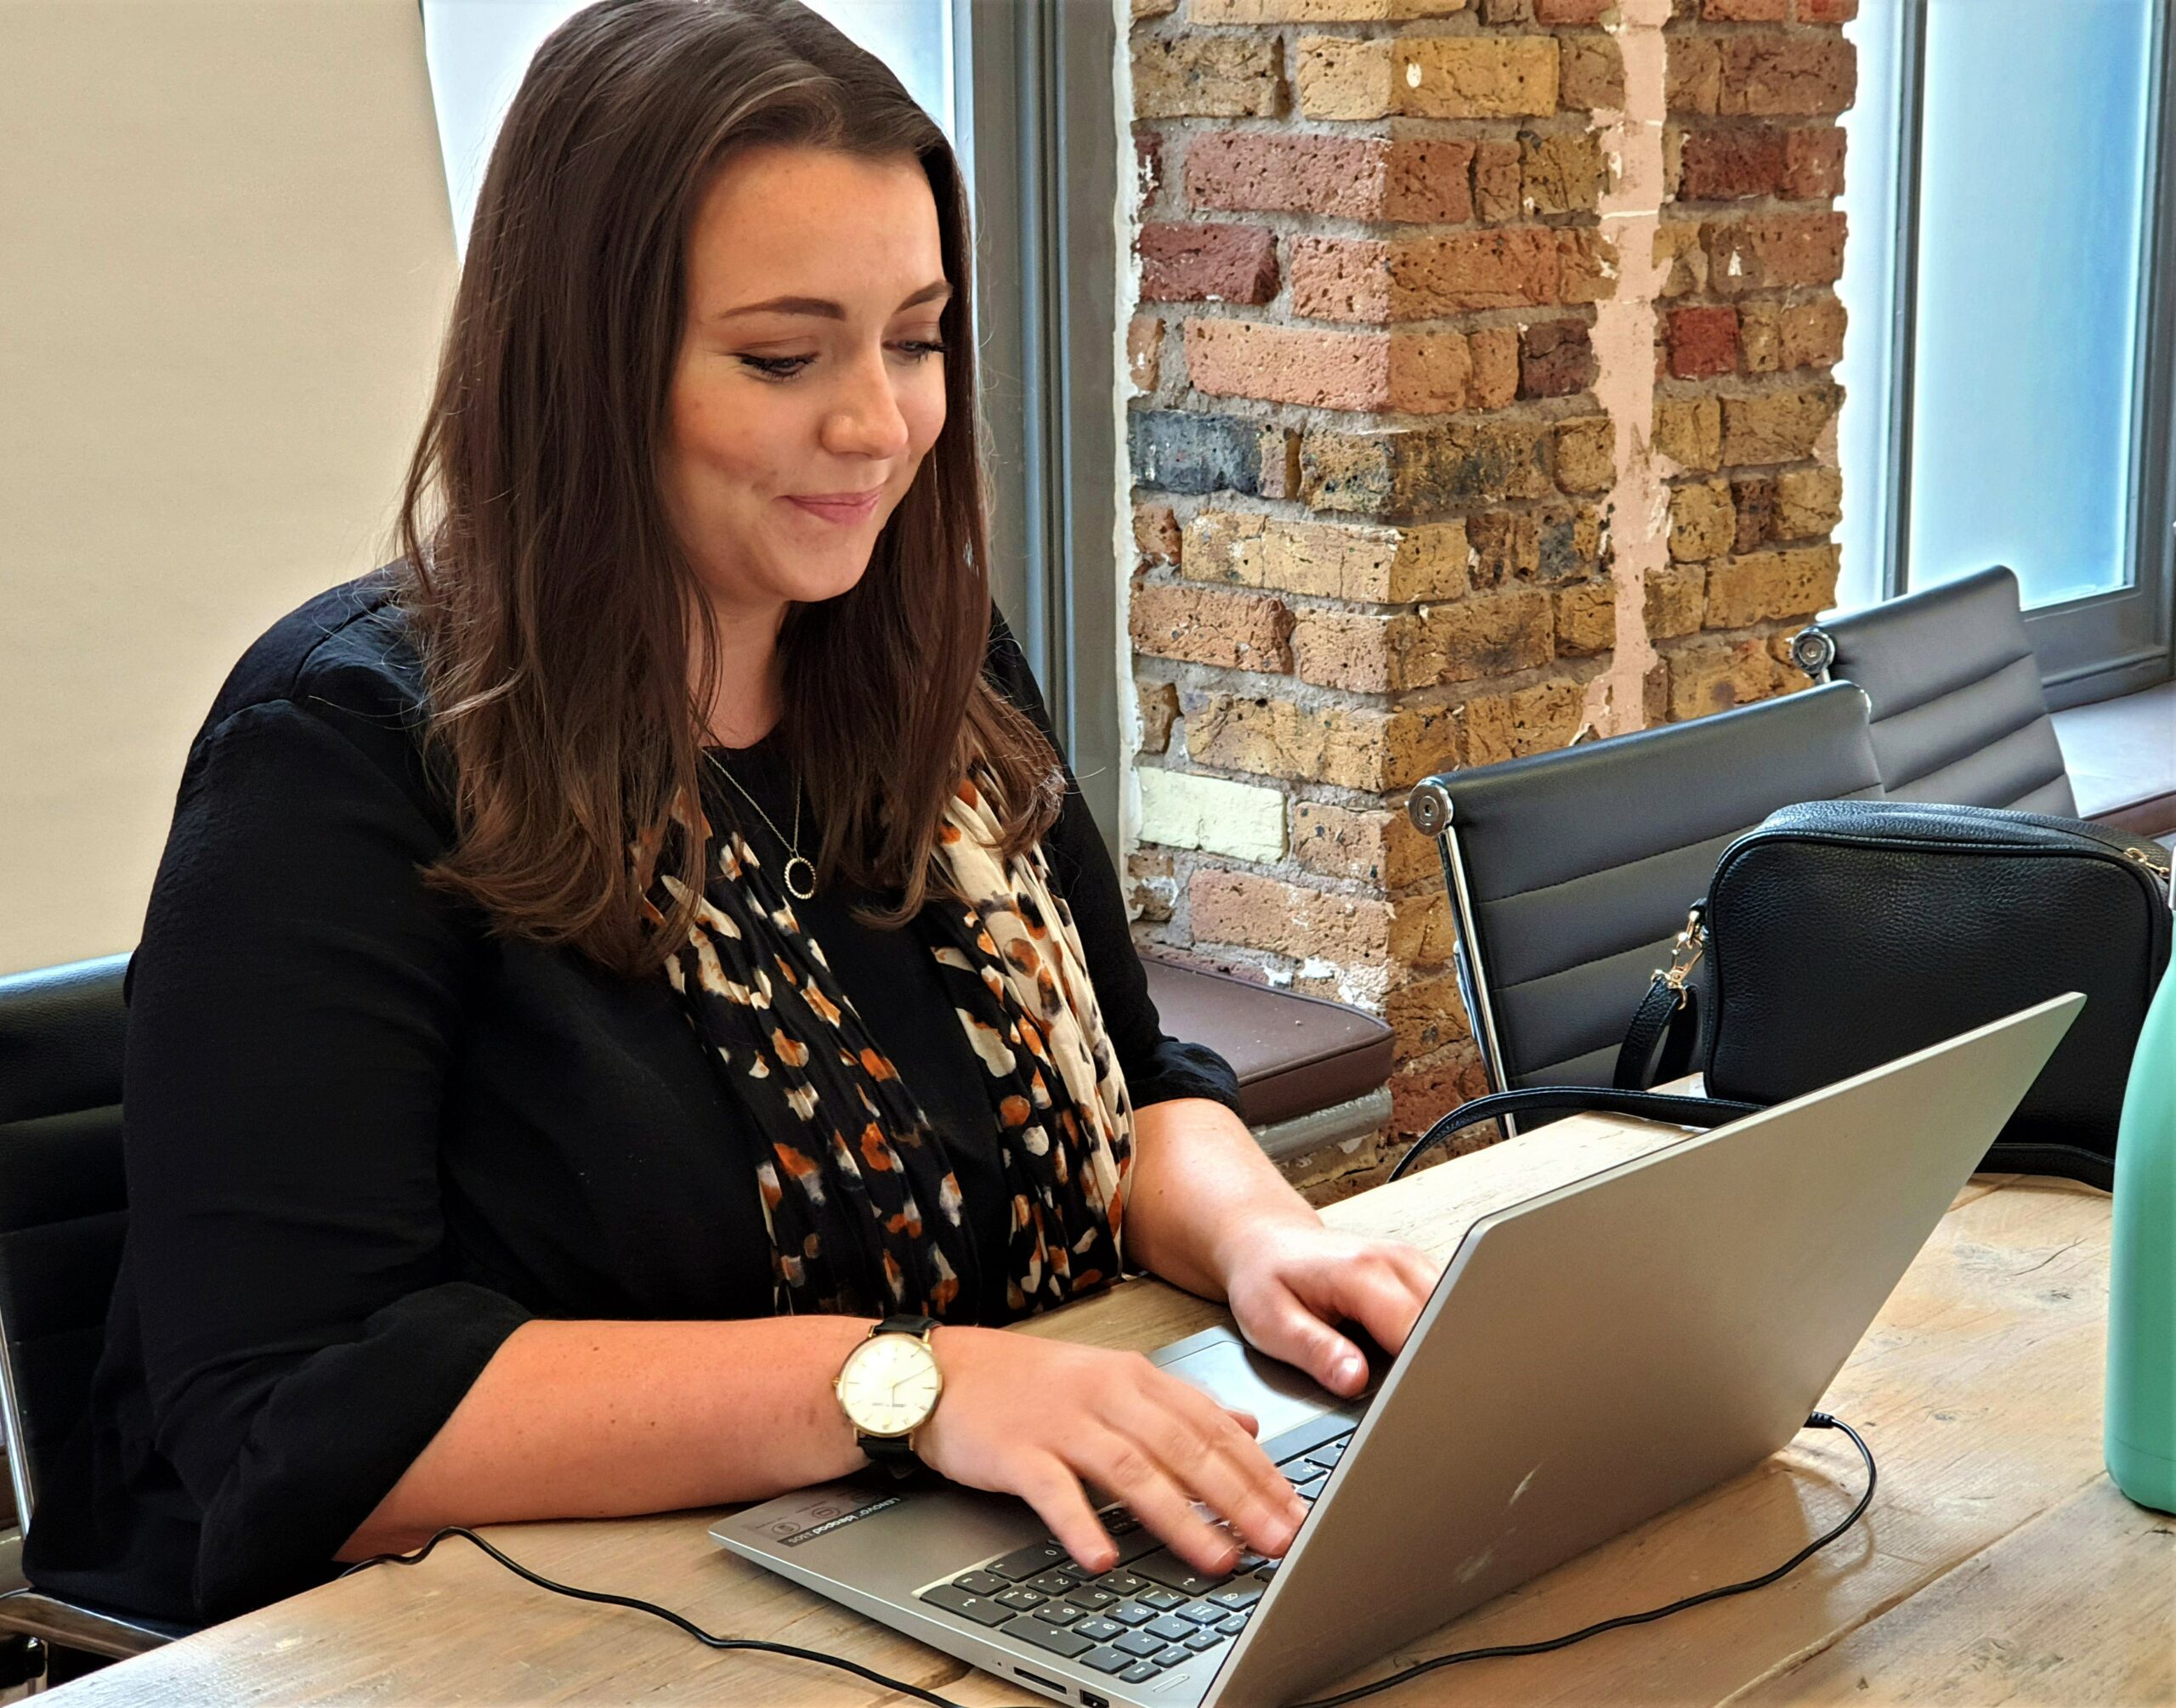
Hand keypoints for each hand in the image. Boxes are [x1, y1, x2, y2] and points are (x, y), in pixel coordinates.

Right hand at [914, 1327, 1307, 1578]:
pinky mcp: (1016, 1450)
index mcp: (1136, 1378)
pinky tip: (1103, 1557)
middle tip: (1279, 1540)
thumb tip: (1247, 1425)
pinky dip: (1081, 1524)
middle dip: (1239, 1498)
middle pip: (1185, 1448)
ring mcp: (1061, 1421)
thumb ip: (1180, 1405)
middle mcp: (1106, 1395)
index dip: (1259, 1470)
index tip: (1296, 1510)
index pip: (1212, 1426)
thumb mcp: (1113, 1378)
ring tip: (1217, 1557)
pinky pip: (1053, 1491)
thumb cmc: (1028, 1382)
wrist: (941, 1370)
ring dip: (1180, 1518)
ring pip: (1133, 1470)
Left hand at [1219, 1222, 1441, 1399]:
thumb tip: (1355, 1380)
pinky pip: (1446, 1311)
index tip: (1414, 1402)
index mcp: (1361, 1272)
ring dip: (1441, 1350)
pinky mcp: (1418, 1273)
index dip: (1420, 1373)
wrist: (1267, 1243)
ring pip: (1454, 1317)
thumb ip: (1315, 1352)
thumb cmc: (1265, 1278)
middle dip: (1437, 1364)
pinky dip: (1438, 1337)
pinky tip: (1414, 1357)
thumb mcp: (1271, 1322)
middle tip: (1415, 1400)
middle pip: (1447, 1324)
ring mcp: (1411, 1263)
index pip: (1415, 1330)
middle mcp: (1395, 1261)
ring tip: (1414, 1380)